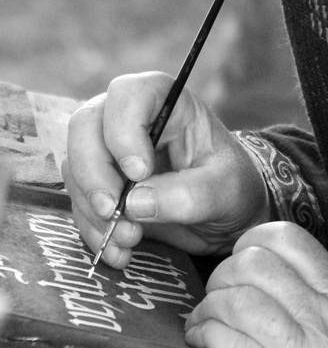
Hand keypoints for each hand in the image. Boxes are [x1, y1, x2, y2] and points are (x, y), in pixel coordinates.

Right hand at [63, 71, 269, 268]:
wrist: (226, 215)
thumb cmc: (232, 186)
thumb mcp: (226, 190)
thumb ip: (189, 194)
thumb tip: (135, 203)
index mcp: (165, 102)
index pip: (127, 95)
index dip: (123, 131)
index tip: (140, 172)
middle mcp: (129, 118)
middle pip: (84, 127)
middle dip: (93, 174)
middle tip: (113, 211)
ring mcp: (108, 150)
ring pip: (74, 167)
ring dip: (93, 210)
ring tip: (129, 240)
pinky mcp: (99, 183)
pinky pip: (78, 201)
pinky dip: (92, 229)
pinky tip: (118, 252)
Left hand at [185, 222, 327, 347]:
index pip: (290, 242)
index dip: (255, 241)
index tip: (244, 255)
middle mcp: (317, 317)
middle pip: (255, 267)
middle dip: (224, 273)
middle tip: (218, 289)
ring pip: (239, 304)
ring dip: (210, 307)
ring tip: (203, 318)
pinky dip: (209, 338)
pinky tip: (201, 339)